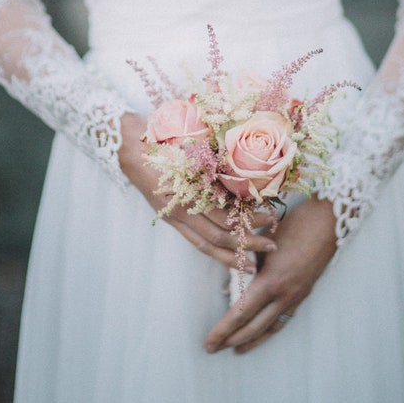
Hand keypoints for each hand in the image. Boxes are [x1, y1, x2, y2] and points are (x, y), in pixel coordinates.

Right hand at [117, 112, 277, 270]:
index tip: (271, 218)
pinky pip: (195, 241)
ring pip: (205, 245)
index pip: (223, 217)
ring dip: (231, 254)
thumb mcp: (190, 147)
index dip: (248, 221)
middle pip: (218, 236)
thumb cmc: (164, 142)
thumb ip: (213, 161)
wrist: (132, 150)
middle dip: (247, 242)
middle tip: (272, 245)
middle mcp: (181, 210)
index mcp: (187, 191)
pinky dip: (214, 250)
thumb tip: (245, 169)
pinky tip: (229, 255)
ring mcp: (174, 217)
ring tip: (253, 261)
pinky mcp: (171, 219)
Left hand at [204, 196, 336, 353]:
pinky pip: (284, 318)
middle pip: (254, 326)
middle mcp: (284, 294)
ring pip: (270, 327)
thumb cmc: (293, 225)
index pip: (240, 313)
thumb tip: (226, 288)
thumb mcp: (261, 243)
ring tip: (237, 349)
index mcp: (270, 281)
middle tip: (213, 349)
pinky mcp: (304, 293)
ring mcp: (296, 296)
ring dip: (252, 340)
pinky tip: (262, 330)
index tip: (209, 343)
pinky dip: (270, 329)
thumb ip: (243, 266)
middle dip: (232, 340)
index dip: (223, 330)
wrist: (327, 222)